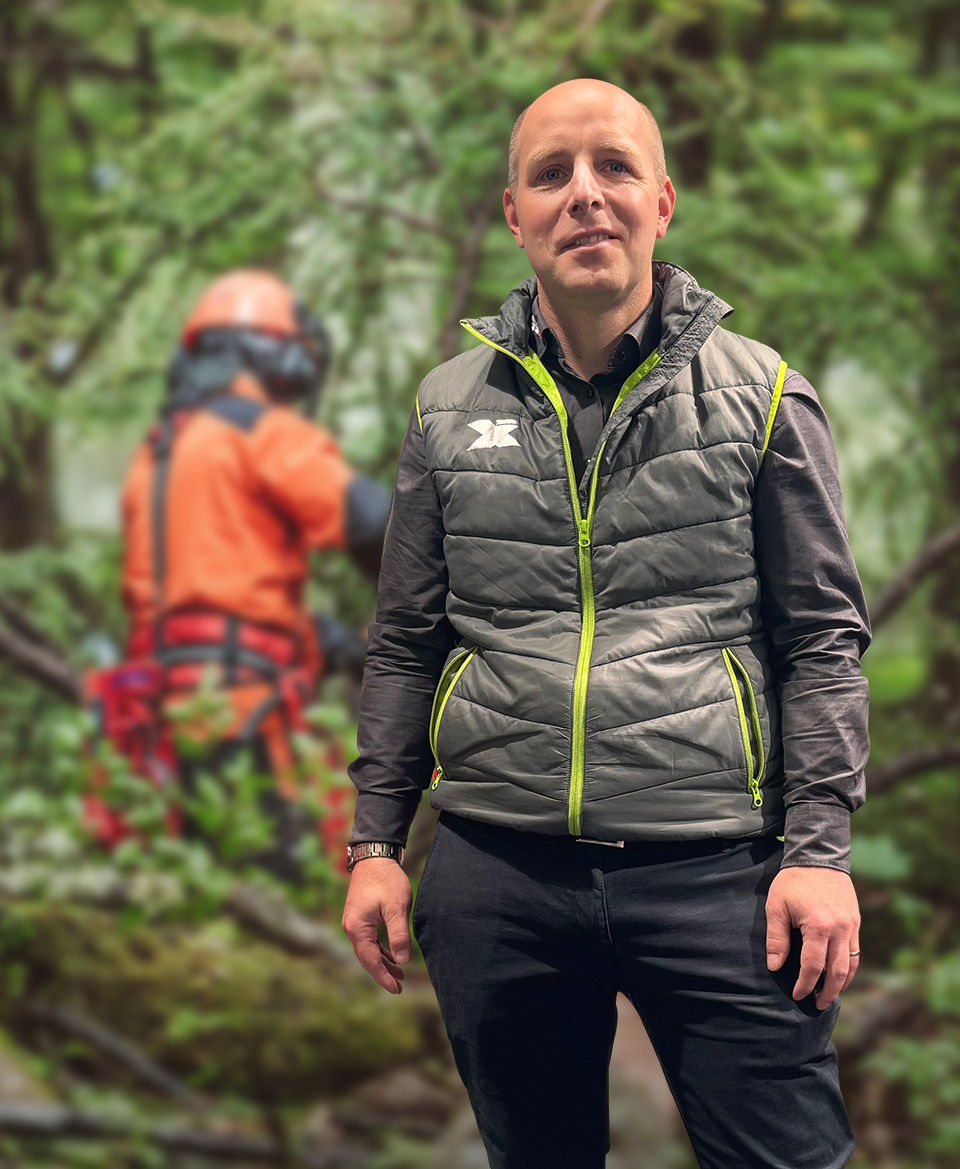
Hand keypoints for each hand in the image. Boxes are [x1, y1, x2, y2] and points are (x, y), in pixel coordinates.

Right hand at [341, 858, 411, 993]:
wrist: (374, 856)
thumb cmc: (386, 880)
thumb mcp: (397, 908)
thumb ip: (399, 935)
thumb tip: (402, 961)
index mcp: (357, 928)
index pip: (370, 960)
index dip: (383, 977)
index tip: (397, 989)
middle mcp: (351, 927)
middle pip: (366, 957)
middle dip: (382, 972)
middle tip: (399, 985)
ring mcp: (354, 921)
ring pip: (368, 948)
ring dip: (382, 961)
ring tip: (399, 973)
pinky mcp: (359, 915)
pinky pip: (368, 939)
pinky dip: (380, 949)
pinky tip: (391, 954)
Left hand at [765, 866, 860, 1008]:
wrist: (819, 856)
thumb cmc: (793, 881)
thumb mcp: (776, 906)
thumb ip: (776, 938)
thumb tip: (776, 966)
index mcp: (818, 927)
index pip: (813, 966)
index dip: (805, 984)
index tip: (797, 994)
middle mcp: (839, 929)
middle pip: (838, 971)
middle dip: (828, 992)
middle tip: (817, 1004)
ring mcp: (851, 926)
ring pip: (851, 964)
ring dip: (842, 983)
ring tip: (830, 995)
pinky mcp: (856, 921)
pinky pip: (856, 951)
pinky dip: (849, 966)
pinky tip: (839, 973)